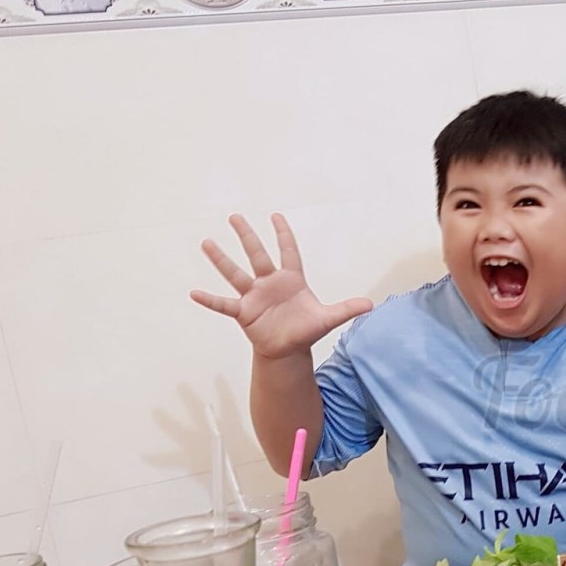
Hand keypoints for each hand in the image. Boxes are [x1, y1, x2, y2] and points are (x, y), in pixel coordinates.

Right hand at [191, 214, 373, 358]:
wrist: (287, 349)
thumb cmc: (305, 329)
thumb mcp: (327, 319)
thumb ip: (346, 309)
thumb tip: (371, 305)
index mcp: (291, 280)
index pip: (288, 251)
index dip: (283, 234)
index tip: (276, 215)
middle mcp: (269, 283)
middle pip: (257, 255)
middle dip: (247, 236)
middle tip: (235, 216)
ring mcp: (254, 296)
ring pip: (236, 274)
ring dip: (222, 260)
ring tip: (207, 242)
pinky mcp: (243, 312)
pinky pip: (223, 304)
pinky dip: (210, 300)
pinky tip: (194, 292)